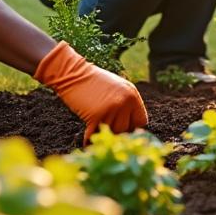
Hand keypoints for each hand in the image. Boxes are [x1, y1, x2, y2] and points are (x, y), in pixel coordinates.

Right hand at [34, 41, 148, 144]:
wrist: (74, 74)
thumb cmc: (94, 81)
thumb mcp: (118, 87)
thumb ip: (126, 103)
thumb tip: (131, 126)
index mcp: (132, 95)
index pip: (141, 121)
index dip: (132, 127)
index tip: (124, 129)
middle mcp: (125, 102)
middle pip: (126, 130)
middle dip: (117, 132)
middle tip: (108, 133)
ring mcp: (111, 109)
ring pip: (112, 133)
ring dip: (104, 134)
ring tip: (97, 133)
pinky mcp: (96, 115)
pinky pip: (95, 134)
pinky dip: (90, 139)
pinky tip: (87, 141)